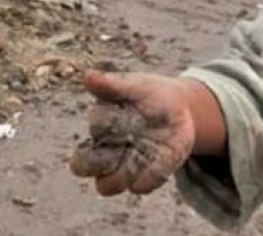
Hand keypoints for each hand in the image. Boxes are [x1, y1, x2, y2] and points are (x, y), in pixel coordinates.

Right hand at [68, 70, 195, 195]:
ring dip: (119, 176)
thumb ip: (112, 85)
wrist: (180, 107)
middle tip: (120, 146)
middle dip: (95, 163)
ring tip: (139, 156)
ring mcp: (125, 165)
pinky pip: (142, 186)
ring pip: (107, 186)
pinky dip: (151, 176)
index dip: (103, 126)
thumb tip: (87, 76)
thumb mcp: (135, 85)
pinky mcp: (148, 175)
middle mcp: (107, 149)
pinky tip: (164, 156)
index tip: (118, 117)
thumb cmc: (149, 93)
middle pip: (83, 167)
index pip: (91, 132)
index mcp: (101, 126)